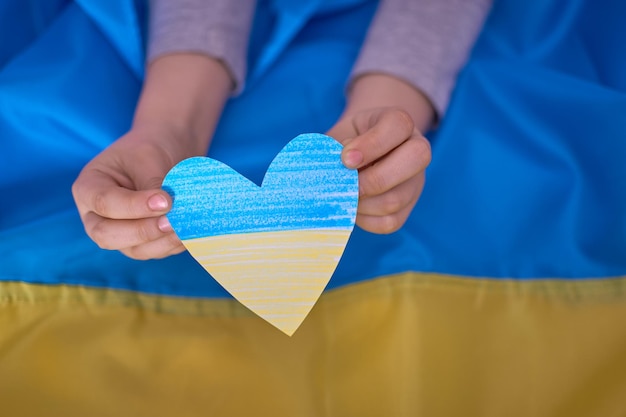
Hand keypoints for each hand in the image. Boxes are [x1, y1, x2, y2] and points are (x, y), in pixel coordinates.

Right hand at [72, 54, 231, 258]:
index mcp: (88, 188)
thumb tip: (169, 214)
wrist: (167, 151)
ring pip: (134, 250)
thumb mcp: (148, 158)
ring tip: (186, 228)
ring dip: (162, 243)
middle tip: (172, 221)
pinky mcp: (142, 242)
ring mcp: (119, 232)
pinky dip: (172, 245)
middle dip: (143, 231)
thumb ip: (153, 185)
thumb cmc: (151, 148)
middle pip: (108, 236)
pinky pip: (154, 251)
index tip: (166, 200)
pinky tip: (190, 233)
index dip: (134, 206)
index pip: (104, 203)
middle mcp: (96, 216)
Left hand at [327, 107, 430, 233]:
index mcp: (399, 123)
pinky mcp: (408, 207)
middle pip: (416, 158)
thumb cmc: (346, 142)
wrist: (358, 154)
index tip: (345, 159)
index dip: (371, 144)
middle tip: (346, 185)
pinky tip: (352, 208)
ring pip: (397, 198)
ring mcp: (415, 181)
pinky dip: (365, 220)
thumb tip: (323, 170)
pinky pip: (390, 222)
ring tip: (344, 196)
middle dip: (374, 178)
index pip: (398, 125)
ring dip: (363, 203)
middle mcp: (416, 149)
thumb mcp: (339, 134)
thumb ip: (333, 147)